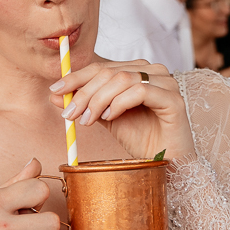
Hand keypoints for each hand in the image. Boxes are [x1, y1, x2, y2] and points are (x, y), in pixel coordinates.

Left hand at [50, 59, 196, 161]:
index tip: (55, 90)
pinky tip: (109, 117)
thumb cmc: (141, 138)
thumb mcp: (106, 118)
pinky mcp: (174, 99)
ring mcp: (166, 83)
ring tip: (88, 121)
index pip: (102, 67)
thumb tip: (56, 94)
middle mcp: (154, 71)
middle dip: (84, 92)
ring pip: (123, 79)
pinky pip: (140, 91)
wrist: (167, 163)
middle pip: (110, 72)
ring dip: (98, 100)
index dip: (76, 77)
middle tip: (69, 113)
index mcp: (138, 71)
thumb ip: (86, 104)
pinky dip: (119, 103)